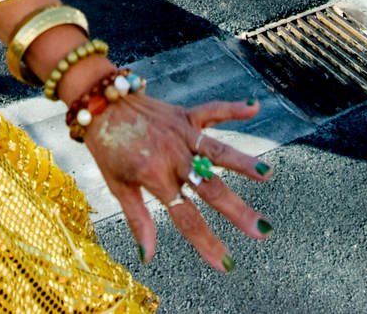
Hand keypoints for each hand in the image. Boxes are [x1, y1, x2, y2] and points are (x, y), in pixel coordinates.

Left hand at [84, 92, 272, 270]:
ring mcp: (181, 134)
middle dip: (238, 212)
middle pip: (210, 188)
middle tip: (262, 231)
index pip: (186, 217)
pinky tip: (254, 106)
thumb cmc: (107, 148)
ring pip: (217, 150)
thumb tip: (148, 257)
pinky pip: (212, 111)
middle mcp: (172, 156)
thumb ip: (138, 219)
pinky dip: (233, 108)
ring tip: (267, 174)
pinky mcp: (184, 114)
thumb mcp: (117, 186)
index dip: (206, 242)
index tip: (225, 264)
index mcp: (155, 178)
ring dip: (243, 162)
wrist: (99, 103)